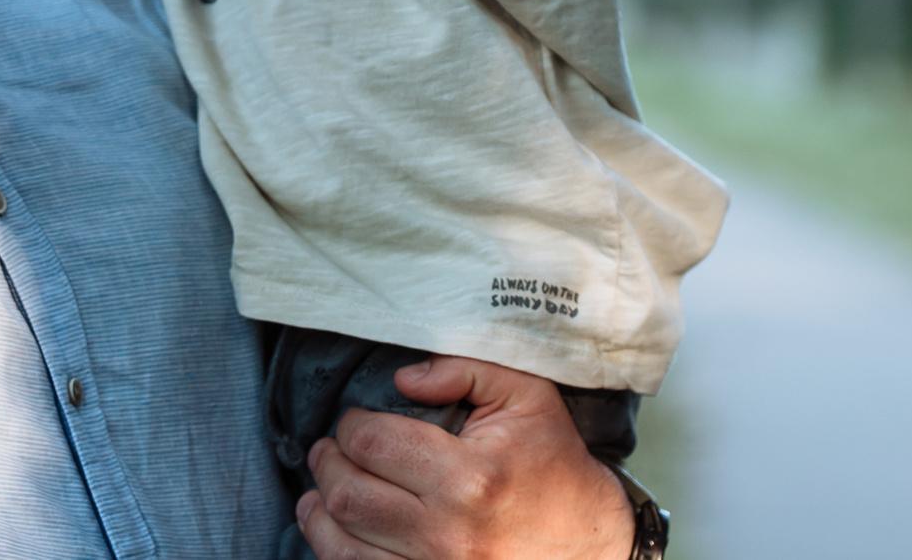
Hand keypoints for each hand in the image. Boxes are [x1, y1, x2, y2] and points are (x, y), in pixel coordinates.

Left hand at [297, 357, 633, 559]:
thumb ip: (465, 369)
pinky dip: (337, 551)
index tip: (356, 420)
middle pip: (349, 496)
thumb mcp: (528, 396)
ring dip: (321, 513)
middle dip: (329, 464)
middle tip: (330, 449)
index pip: (372, 443)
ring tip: (323, 488)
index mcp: (470, 476)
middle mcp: (449, 533)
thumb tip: (403, 379)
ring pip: (343, 546)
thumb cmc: (554, 465)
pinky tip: (335, 530)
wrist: (591, 543)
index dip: (350, 425)